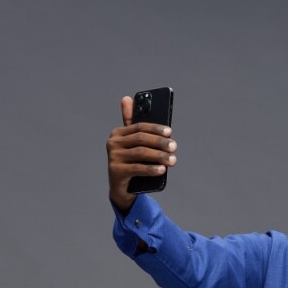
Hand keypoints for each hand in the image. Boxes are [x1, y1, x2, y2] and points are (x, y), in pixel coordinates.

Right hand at [106, 95, 177, 213]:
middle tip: (174, 147)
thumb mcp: (133, 145)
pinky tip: (162, 169)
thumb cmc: (131, 163)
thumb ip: (133, 125)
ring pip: (140, 153)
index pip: (139, 126)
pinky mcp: (116, 171)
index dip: (155, 128)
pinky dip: (151, 169)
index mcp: (118, 133)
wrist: (122, 189)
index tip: (170, 132)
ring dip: (159, 156)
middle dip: (160, 143)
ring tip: (172, 160)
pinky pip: (137, 168)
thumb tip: (127, 98)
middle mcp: (112, 143)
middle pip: (141, 139)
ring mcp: (113, 157)